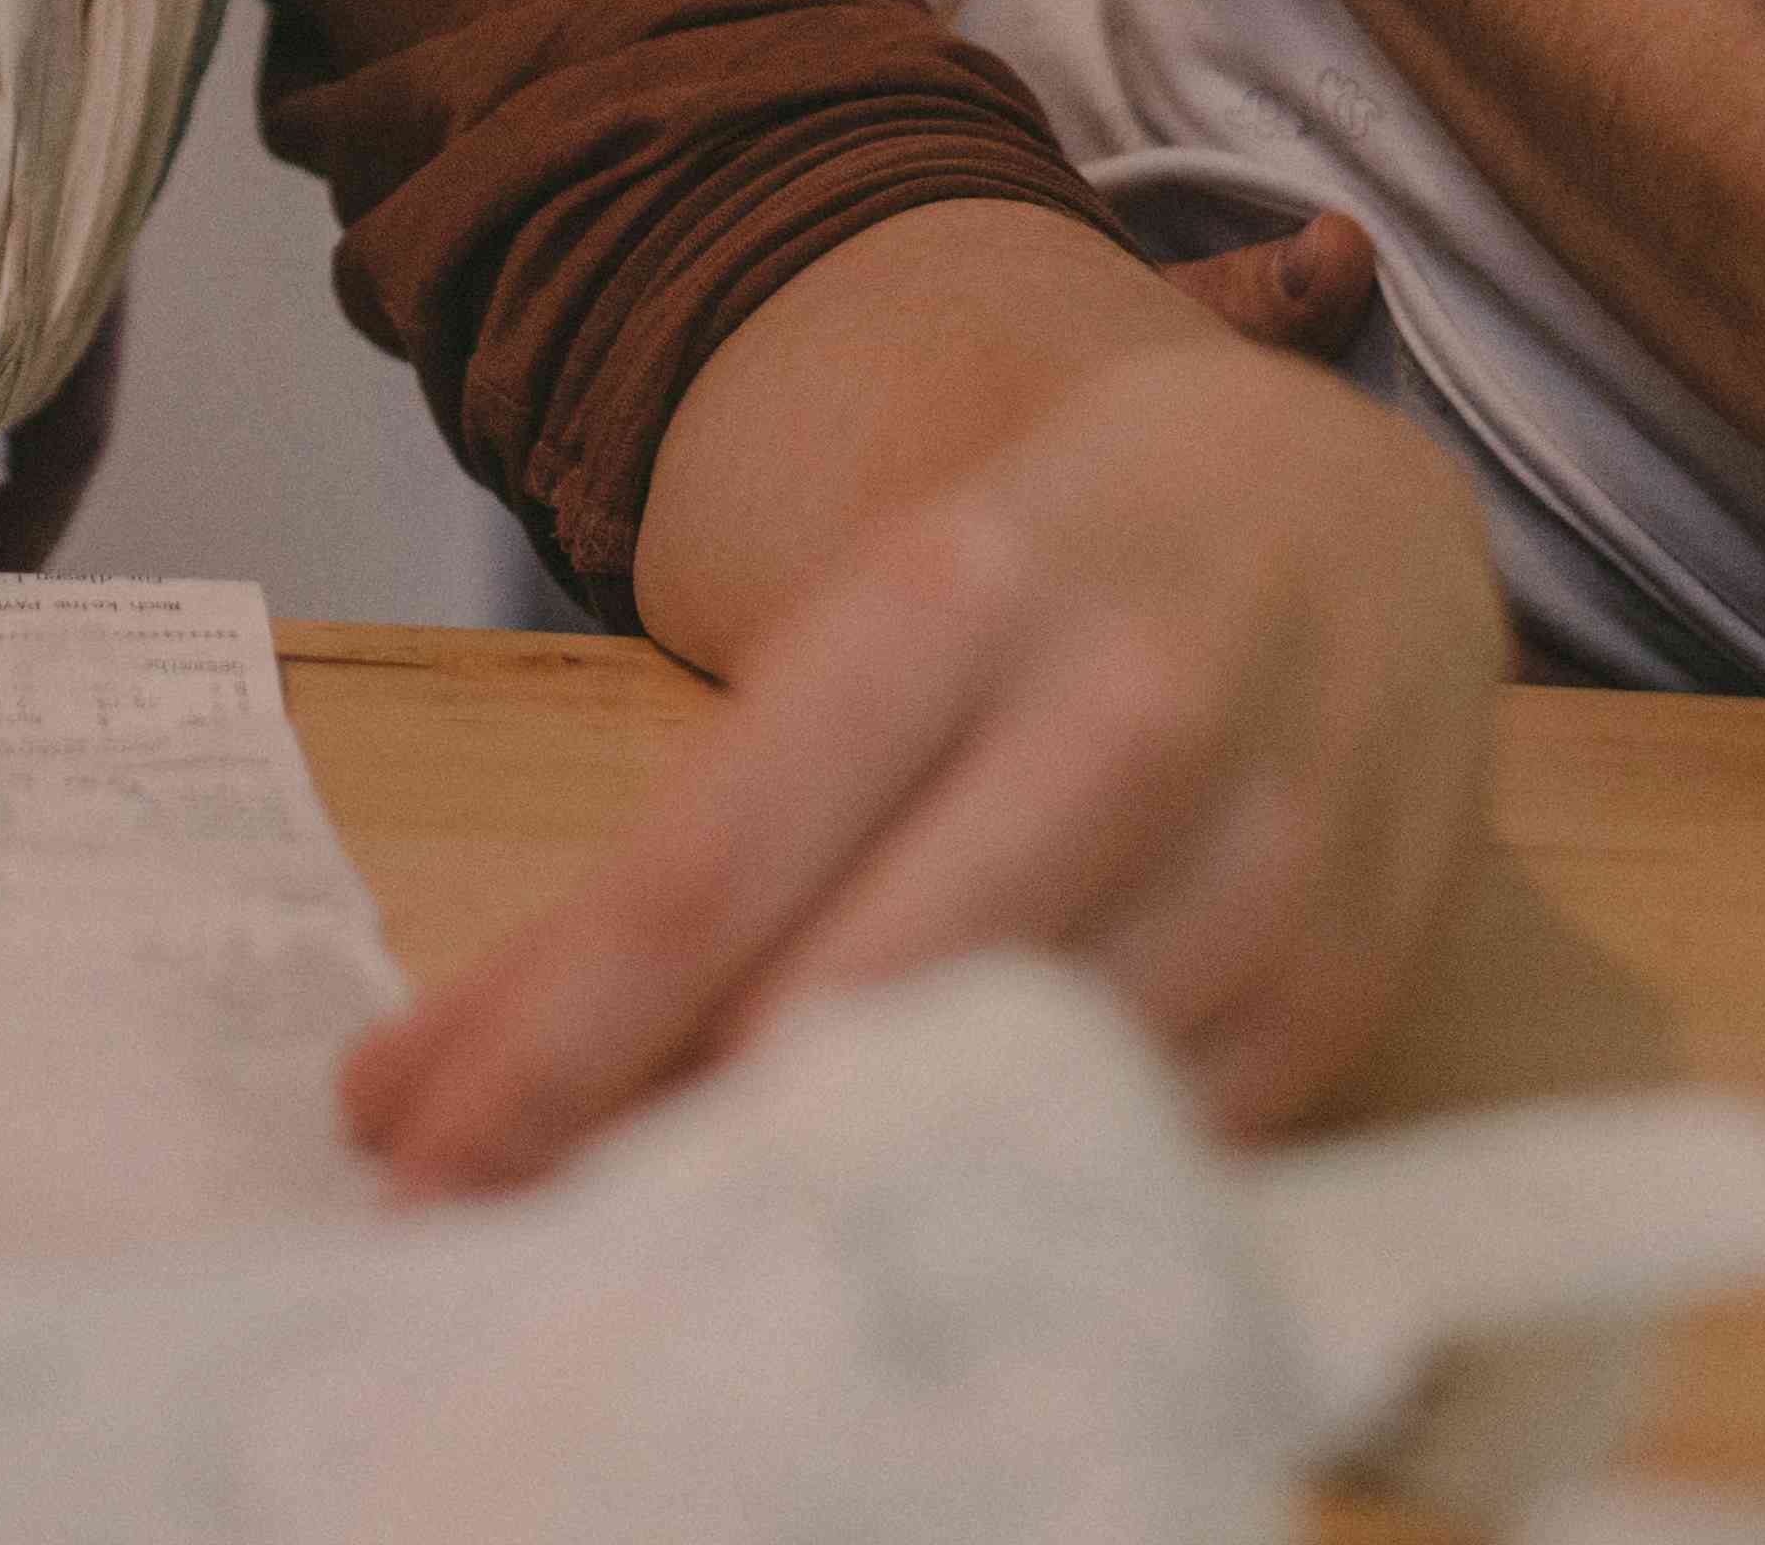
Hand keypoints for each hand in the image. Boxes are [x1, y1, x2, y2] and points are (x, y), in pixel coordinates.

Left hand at [339, 285, 1499, 1185]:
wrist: (1355, 507)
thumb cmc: (1049, 576)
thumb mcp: (856, 637)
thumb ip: (669, 851)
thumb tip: (429, 1076)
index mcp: (949, 595)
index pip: (706, 863)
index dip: (546, 1041)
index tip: (410, 1157)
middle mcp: (1112, 717)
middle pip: (833, 999)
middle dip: (637, 1144)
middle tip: (484, 1237)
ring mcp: (1249, 861)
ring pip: (984, 1093)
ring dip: (800, 1201)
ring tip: (652, 1257)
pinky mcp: (1340, 987)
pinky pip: (1127, 1152)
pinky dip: (985, 1210)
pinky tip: (870, 1242)